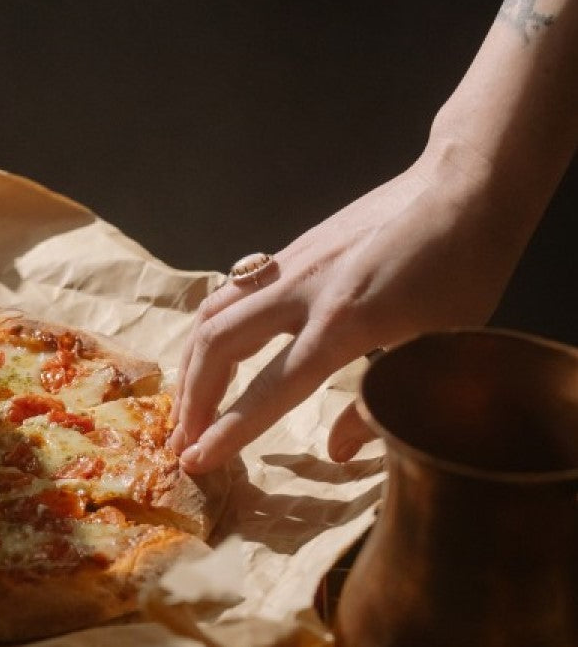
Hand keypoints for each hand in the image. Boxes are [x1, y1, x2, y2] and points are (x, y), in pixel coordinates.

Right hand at [170, 137, 534, 472]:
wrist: (462, 186)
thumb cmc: (464, 269)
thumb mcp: (438, 347)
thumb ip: (380, 403)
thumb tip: (336, 451)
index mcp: (343, 323)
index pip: (269, 390)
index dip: (228, 432)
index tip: (197, 461)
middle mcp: (300, 291)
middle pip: (217, 344)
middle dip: (192, 397)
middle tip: (183, 437)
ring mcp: (288, 264)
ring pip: (212, 312)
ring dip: (192, 361)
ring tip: (188, 400)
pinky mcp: (289, 250)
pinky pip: (230, 292)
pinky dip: (210, 329)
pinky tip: (214, 349)